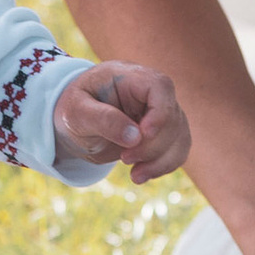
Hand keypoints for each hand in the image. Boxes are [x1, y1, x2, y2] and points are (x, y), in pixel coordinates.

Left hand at [52, 60, 189, 183]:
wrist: (77, 120)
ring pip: (179, 137)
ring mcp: (162, 113)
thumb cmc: (75, 108)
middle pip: (172, 118)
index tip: (143, 134)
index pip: (160, 87)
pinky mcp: (164, 133)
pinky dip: (163, 166)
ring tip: (135, 176)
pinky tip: (141, 175)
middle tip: (124, 158)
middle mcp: (153, 93)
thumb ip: (103, 119)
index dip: (159, 112)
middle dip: (152, 145)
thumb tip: (135, 137)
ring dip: (161, 161)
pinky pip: (177, 151)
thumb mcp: (77, 111)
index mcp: (132, 77)